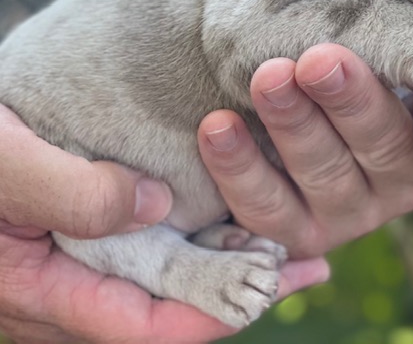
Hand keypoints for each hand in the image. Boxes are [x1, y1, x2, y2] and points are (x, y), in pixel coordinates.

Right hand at [0, 105, 326, 342]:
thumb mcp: (8, 167)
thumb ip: (72, 193)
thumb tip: (154, 206)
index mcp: (47, 291)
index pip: (146, 326)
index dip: (213, 313)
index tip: (273, 287)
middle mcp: (69, 293)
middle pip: (167, 311)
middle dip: (236, 294)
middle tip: (302, 264)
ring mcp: (80, 268)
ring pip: (164, 285)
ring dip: (222, 269)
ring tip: (281, 247)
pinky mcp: (89, 239)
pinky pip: (149, 255)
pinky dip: (194, 245)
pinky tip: (230, 224)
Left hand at [197, 43, 412, 258]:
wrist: (311, 88)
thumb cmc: (368, 64)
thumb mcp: (409, 59)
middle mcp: (394, 189)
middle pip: (376, 145)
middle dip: (346, 101)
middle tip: (318, 59)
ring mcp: (342, 217)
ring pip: (318, 175)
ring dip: (292, 125)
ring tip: (267, 78)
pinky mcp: (292, 234)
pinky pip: (263, 207)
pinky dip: (238, 168)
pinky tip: (216, 126)